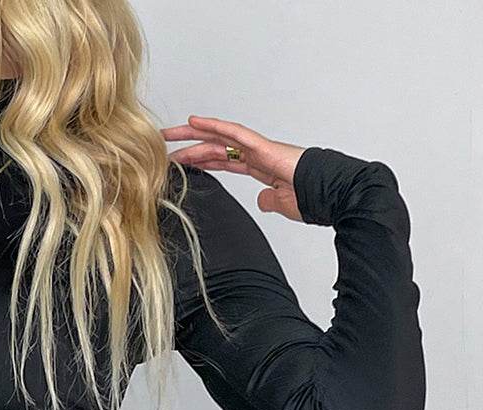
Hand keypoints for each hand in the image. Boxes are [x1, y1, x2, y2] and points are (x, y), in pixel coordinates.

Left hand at [161, 115, 307, 221]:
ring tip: (169, 133)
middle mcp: (256, 154)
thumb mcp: (281, 204)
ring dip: (192, 134)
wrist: (329, 193)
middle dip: (189, 145)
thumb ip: (269, 201)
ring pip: (219, 137)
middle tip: (164, 144)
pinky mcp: (263, 146)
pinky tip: (195, 122)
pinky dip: (214, 126)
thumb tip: (262, 201)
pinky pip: (234, 133)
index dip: (200, 159)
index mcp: (259, 167)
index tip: (180, 162)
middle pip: (215, 146)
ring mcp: (259, 148)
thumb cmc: (312, 197)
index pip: (222, 160)